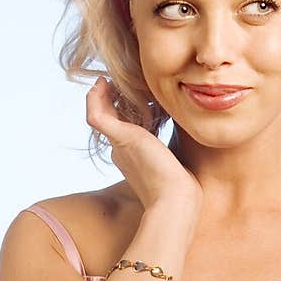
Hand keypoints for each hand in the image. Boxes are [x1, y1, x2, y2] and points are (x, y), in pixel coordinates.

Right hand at [86, 77, 202, 219]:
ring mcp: (119, 145)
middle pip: (110, 121)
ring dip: (99, 96)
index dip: (124, 112)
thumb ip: (175, 151)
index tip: (132, 96)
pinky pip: (96, 114)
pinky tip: (101, 83)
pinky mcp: (121, 138)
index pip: (123, 130)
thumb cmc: (182, 189)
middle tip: (114, 83)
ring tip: (105, 80)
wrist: (176, 200)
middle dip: (110, 101)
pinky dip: (94, 98)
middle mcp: (122, 151)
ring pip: (99, 116)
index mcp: (134, 158)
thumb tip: (187, 140)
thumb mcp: (177, 163)